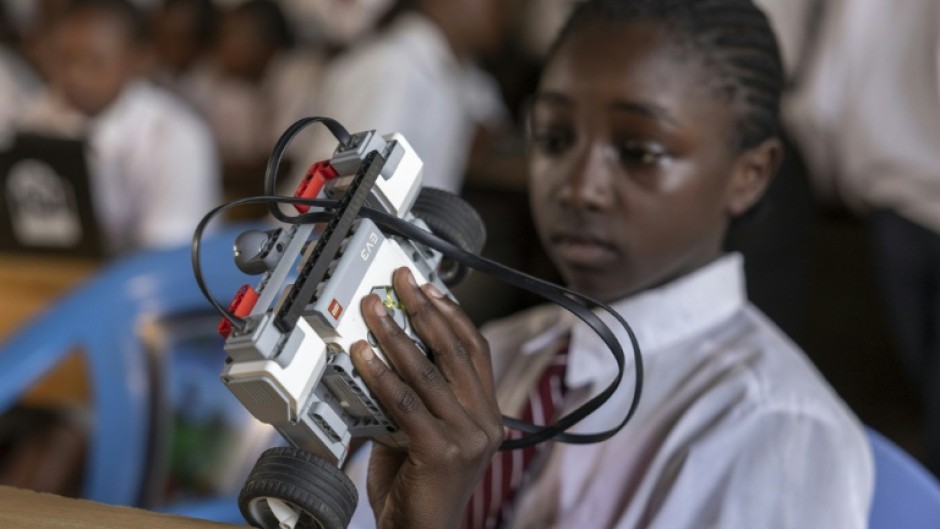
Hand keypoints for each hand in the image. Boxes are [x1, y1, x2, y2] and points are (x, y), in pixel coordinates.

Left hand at [350, 267, 502, 528]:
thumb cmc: (419, 488)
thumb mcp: (424, 434)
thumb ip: (416, 399)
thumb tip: (388, 355)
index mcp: (487, 414)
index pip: (476, 350)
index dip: (452, 314)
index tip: (428, 288)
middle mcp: (484, 422)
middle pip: (455, 350)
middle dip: (424, 309)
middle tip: (400, 281)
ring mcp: (467, 438)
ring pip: (427, 371)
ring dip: (396, 334)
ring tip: (373, 310)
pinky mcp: (441, 452)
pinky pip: (404, 402)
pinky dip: (380, 373)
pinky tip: (362, 354)